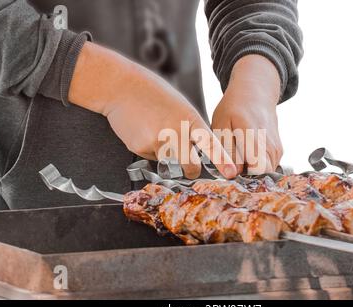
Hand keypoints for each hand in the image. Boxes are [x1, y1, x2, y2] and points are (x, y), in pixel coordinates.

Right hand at [69, 42, 236, 178]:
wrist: (121, 87)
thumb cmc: (153, 94)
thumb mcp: (180, 106)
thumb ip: (190, 128)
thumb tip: (196, 150)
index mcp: (190, 119)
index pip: (210, 144)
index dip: (222, 160)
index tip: (231, 173)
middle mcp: (176, 132)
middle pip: (190, 166)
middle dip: (191, 170)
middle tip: (190, 168)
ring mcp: (158, 141)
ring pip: (169, 163)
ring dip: (166, 155)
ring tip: (155, 131)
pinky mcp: (141, 148)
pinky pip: (151, 158)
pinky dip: (149, 149)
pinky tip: (143, 131)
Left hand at [211, 55, 282, 174]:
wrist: (256, 94)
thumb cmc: (234, 108)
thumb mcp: (221, 125)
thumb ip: (227, 150)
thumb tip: (233, 174)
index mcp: (254, 139)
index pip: (258, 172)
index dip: (244, 178)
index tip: (231, 173)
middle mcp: (270, 147)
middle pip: (261, 177)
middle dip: (246, 177)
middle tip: (232, 165)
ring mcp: (277, 150)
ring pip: (264, 174)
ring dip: (250, 171)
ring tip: (239, 155)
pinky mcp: (278, 152)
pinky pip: (267, 168)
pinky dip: (255, 165)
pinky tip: (246, 153)